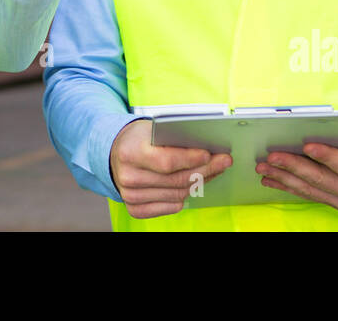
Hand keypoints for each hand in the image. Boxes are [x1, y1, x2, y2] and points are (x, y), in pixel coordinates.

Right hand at [109, 119, 232, 218]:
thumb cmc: (138, 138)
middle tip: (223, 162)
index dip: (191, 159)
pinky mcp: (135, 208)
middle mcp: (128, 177)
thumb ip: (173, 138)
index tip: (210, 154)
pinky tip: (195, 185)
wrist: (115, 153)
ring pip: (176, 195)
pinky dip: (185, 197)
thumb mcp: (151, 129)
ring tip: (213, 171)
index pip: (167, 161)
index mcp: (130, 153)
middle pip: (176, 180)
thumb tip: (206, 148)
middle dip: (205, 170)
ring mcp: (130, 195)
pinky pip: (169, 207)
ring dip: (198, 183)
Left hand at [256, 128, 337, 219]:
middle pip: (320, 179)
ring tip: (263, 168)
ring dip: (284, 178)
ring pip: (310, 189)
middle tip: (272, 156)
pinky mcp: (337, 202)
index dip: (327, 157)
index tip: (308, 145)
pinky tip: (271, 180)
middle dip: (294, 166)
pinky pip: (309, 195)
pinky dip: (288, 186)